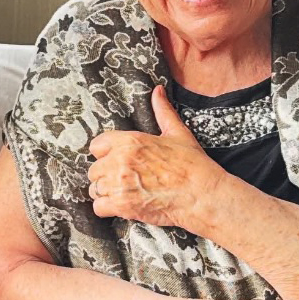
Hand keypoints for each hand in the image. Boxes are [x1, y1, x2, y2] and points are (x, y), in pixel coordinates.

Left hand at [87, 85, 227, 227]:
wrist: (203, 195)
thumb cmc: (192, 165)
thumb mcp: (177, 132)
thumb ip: (162, 111)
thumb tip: (158, 91)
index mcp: (129, 141)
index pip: (96, 146)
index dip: (106, 154)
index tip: (117, 161)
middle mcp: (119, 161)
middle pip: (94, 169)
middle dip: (107, 176)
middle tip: (125, 180)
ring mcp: (119, 184)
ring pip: (95, 189)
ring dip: (106, 193)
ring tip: (125, 193)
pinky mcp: (122, 205)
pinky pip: (99, 207)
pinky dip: (107, 209)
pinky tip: (122, 206)